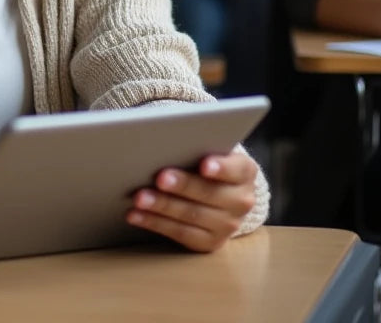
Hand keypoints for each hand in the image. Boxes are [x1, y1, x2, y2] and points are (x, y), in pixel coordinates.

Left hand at [126, 150, 256, 251]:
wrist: (221, 192)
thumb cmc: (205, 161)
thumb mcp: (209, 149)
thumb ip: (195, 145)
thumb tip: (164, 138)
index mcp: (244, 172)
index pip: (236, 169)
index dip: (221, 167)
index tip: (205, 165)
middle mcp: (241, 200)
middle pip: (210, 193)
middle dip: (182, 185)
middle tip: (159, 178)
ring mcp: (228, 225)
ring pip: (192, 215)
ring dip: (162, 207)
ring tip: (139, 198)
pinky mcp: (210, 242)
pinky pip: (180, 234)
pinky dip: (155, 223)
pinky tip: (136, 215)